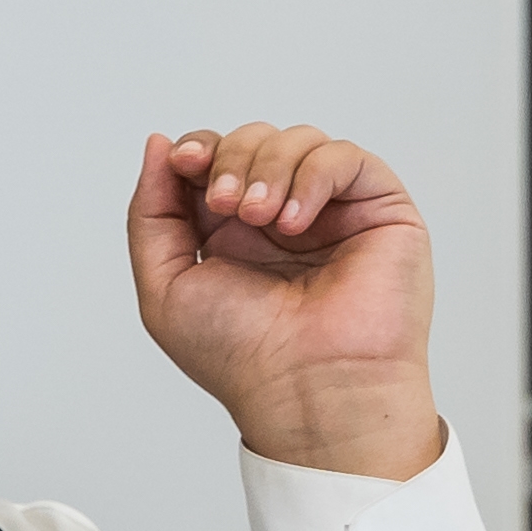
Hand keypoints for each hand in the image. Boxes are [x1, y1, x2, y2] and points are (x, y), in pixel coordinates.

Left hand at [126, 123, 441, 480]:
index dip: (198, 148)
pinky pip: (346, 157)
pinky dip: (313, 176)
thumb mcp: (164, 285)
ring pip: (298, 140)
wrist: (305, 390)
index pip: (215, 157)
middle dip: (231, 159)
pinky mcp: (379, 210)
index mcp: (233, 233)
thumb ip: (151, 213)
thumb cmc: (242, 357)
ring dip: (269, 169)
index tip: (184, 163)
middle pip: (252, 140)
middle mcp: (283, 218)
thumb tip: (160, 144)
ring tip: (263, 219)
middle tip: (229, 207)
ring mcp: (332, 213)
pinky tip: (296, 222)